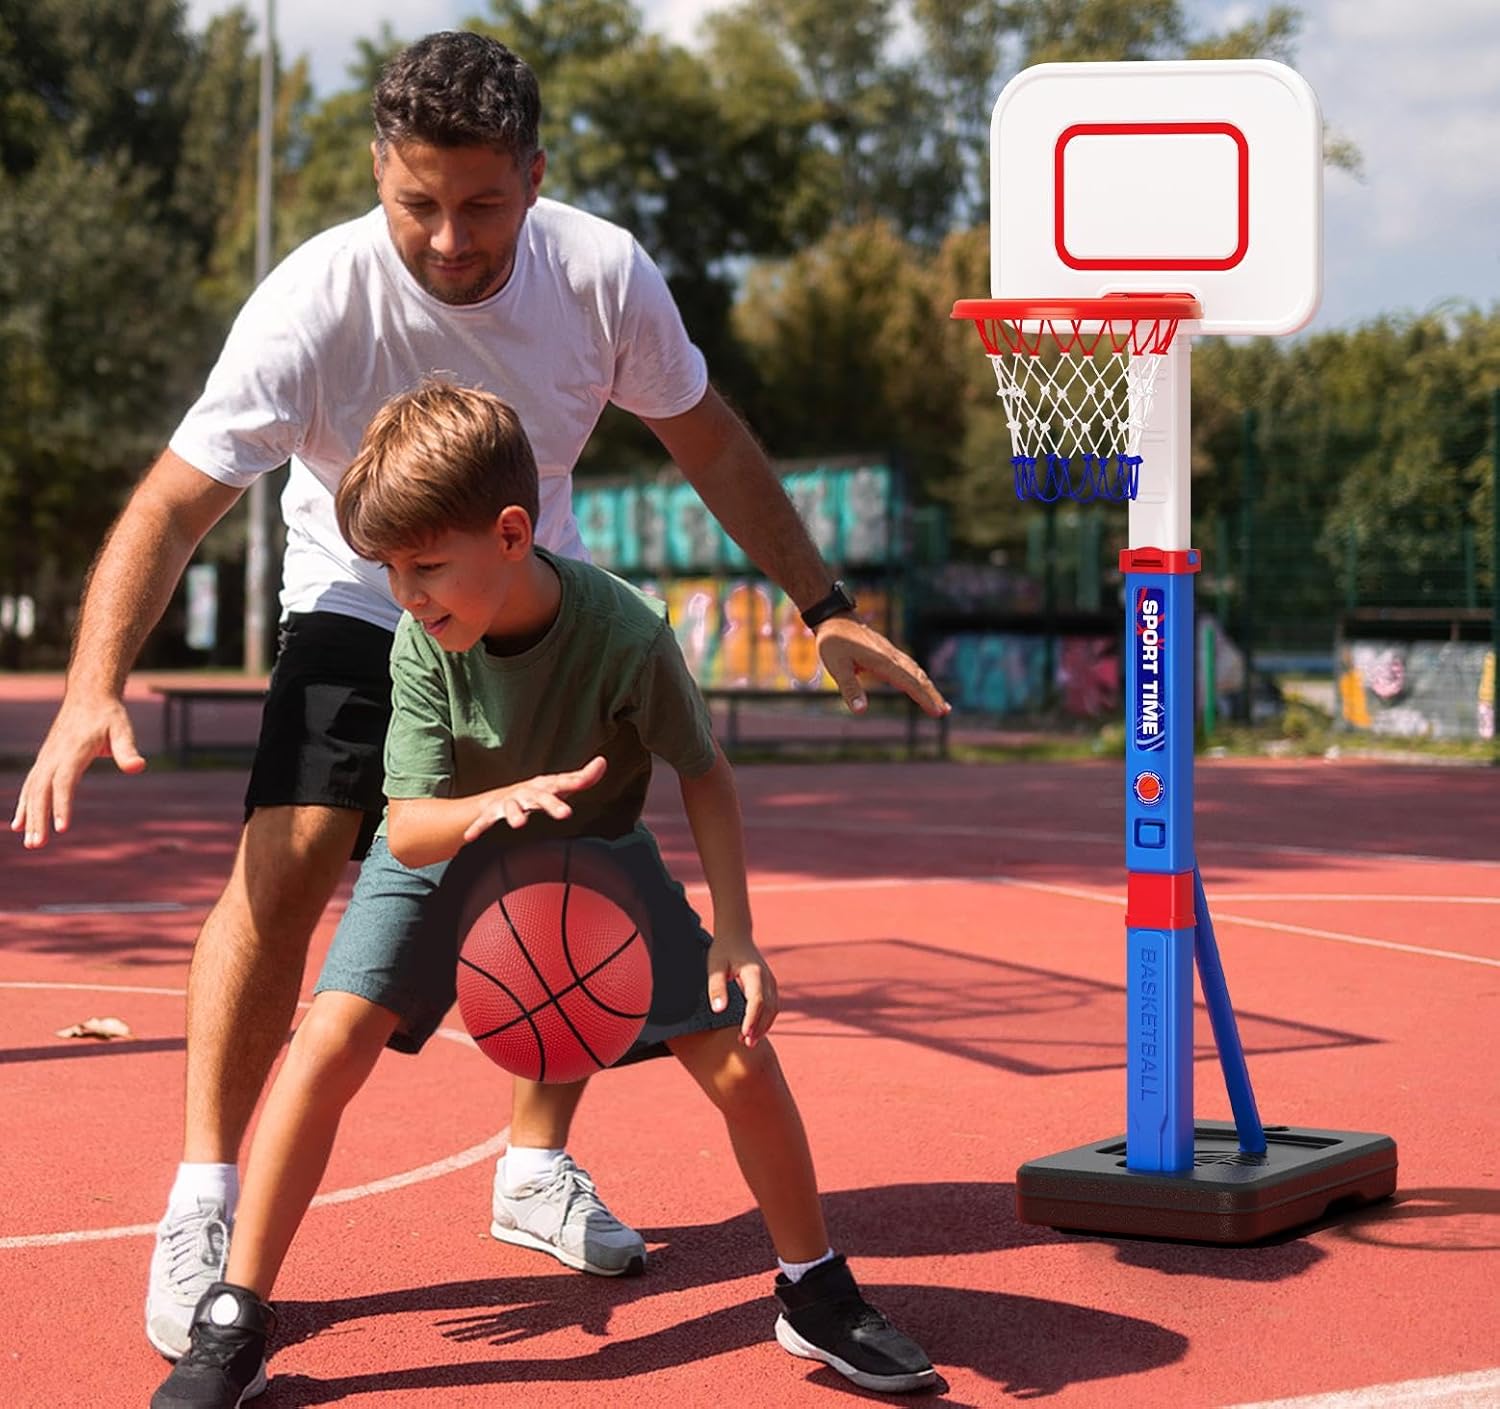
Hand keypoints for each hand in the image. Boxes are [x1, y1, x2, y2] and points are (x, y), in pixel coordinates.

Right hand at [11, 696, 145, 848]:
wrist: (88, 696)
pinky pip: (31, 785)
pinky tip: (19, 824)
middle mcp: (53, 756)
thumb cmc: (108, 715)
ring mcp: (46, 758)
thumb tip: (137, 767)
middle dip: (38, 818)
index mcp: (72, 751)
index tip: (61, 828)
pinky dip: (24, 805)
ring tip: (30, 842)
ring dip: (29, 816)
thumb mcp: (123, 729)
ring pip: (32, 790)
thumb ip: (127, 749)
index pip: (64, 782)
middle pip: (41, 791)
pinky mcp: (44, 761)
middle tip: (37, 845)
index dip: (61, 805)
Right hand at [460, 755, 606, 842]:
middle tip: (565, 813)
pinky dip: (477, 827)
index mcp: (544, 786)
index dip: (575, 784)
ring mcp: (509, 802)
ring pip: (511, 808)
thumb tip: (603, 763)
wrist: (502, 797)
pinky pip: (484, 821)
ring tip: (518, 823)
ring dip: (515, 814)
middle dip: (551, 804)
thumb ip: (583, 778)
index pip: (562, 784)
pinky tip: (470, 837)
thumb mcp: (559, 785)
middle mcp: (527, 792)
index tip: (582, 788)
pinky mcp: (492, 813)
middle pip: (541, 797)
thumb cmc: (537, 792)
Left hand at [706, 932, 778, 1046]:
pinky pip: (772, 1006)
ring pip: (773, 1009)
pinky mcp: (770, 985)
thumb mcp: (715, 967)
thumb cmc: (723, 950)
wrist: (736, 935)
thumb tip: (719, 1010)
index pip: (757, 1000)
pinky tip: (753, 1030)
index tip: (744, 1033)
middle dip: (759, 1027)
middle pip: (769, 1008)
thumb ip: (717, 987)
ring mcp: (771, 982)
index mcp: (754, 973)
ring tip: (748, 1041)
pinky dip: (765, 1020)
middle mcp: (767, 978)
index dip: (752, 1019)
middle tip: (745, 1044)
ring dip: (763, 1026)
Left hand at [813, 615, 949, 717]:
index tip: (937, 712)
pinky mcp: (888, 653)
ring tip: (940, 704)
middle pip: (918, 677)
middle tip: (945, 712)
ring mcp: (892, 654)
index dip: (924, 698)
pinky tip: (922, 686)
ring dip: (929, 688)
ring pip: (916, 671)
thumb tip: (861, 711)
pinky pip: (910, 667)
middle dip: (932, 695)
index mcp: (882, 661)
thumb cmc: (834, 643)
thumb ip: (850, 689)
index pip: (909, 682)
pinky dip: (920, 679)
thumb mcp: (837, 667)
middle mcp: (892, 657)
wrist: (835, 618)